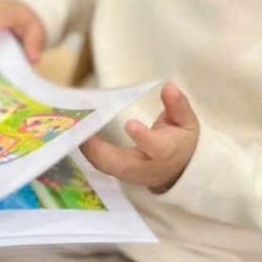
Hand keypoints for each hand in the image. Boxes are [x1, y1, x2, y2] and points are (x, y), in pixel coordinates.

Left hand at [81, 84, 199, 192]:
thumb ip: (177, 105)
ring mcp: (131, 174)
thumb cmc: (180, 141)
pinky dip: (88, 152)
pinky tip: (78, 135)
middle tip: (84, 129)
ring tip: (75, 129)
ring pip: (107, 167)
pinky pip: (101, 165)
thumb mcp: (186, 121)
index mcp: (166, 152)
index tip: (130, 123)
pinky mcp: (119, 174)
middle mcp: (147, 166)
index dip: (143, 137)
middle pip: (122, 164)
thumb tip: (169, 87)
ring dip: (88, 151)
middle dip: (100, 150)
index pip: (156, 148)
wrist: (177, 169)